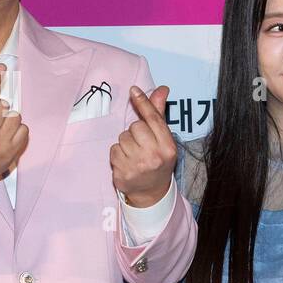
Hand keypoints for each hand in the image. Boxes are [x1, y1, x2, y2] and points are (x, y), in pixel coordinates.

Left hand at [111, 85, 176, 206]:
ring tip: (134, 155)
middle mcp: (155, 156)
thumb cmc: (158, 160)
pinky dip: (118, 155)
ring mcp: (138, 166)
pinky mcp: (123, 173)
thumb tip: (162, 89)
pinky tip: (126, 162)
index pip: (154, 119)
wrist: (152, 193)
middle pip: (135, 127)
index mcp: (168, 147)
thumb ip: (158, 114)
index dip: (143, 103)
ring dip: (125, 144)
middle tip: (141, 145)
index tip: (133, 90)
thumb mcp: (163, 139)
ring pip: (122, 138)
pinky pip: (114, 150)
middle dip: (135, 132)